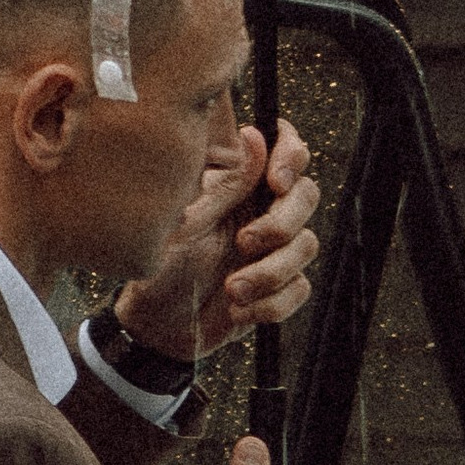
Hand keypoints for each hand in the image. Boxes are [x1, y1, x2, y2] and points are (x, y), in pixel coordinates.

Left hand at [113, 120, 319, 360]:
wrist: (158, 328)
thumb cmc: (160, 268)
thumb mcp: (186, 225)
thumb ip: (225, 186)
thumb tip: (255, 137)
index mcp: (240, 187)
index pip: (284, 151)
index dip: (292, 155)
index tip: (275, 182)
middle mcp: (262, 211)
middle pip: (306, 195)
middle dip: (281, 223)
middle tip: (244, 242)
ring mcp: (274, 250)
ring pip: (307, 244)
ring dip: (270, 272)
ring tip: (232, 290)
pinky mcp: (280, 288)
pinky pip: (300, 288)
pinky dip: (271, 304)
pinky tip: (239, 310)